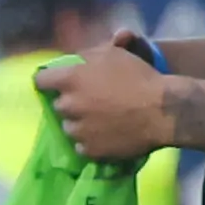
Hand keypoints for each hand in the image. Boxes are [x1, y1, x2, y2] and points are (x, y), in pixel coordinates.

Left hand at [36, 33, 175, 162]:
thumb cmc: (140, 76)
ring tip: (101, 121)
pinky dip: (90, 142)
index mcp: (71, 78)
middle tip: (91, 101)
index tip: (56, 82)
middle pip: (58, 105)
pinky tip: (106, 135)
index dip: (49, 80)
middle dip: (71, 103)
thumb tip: (75, 60)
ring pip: (69, 127)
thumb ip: (88, 55)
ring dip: (80, 123)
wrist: (164, 110)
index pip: (41, 79)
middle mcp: (69, 105)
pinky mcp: (90, 151)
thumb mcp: (114, 53)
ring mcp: (79, 130)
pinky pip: (81, 147)